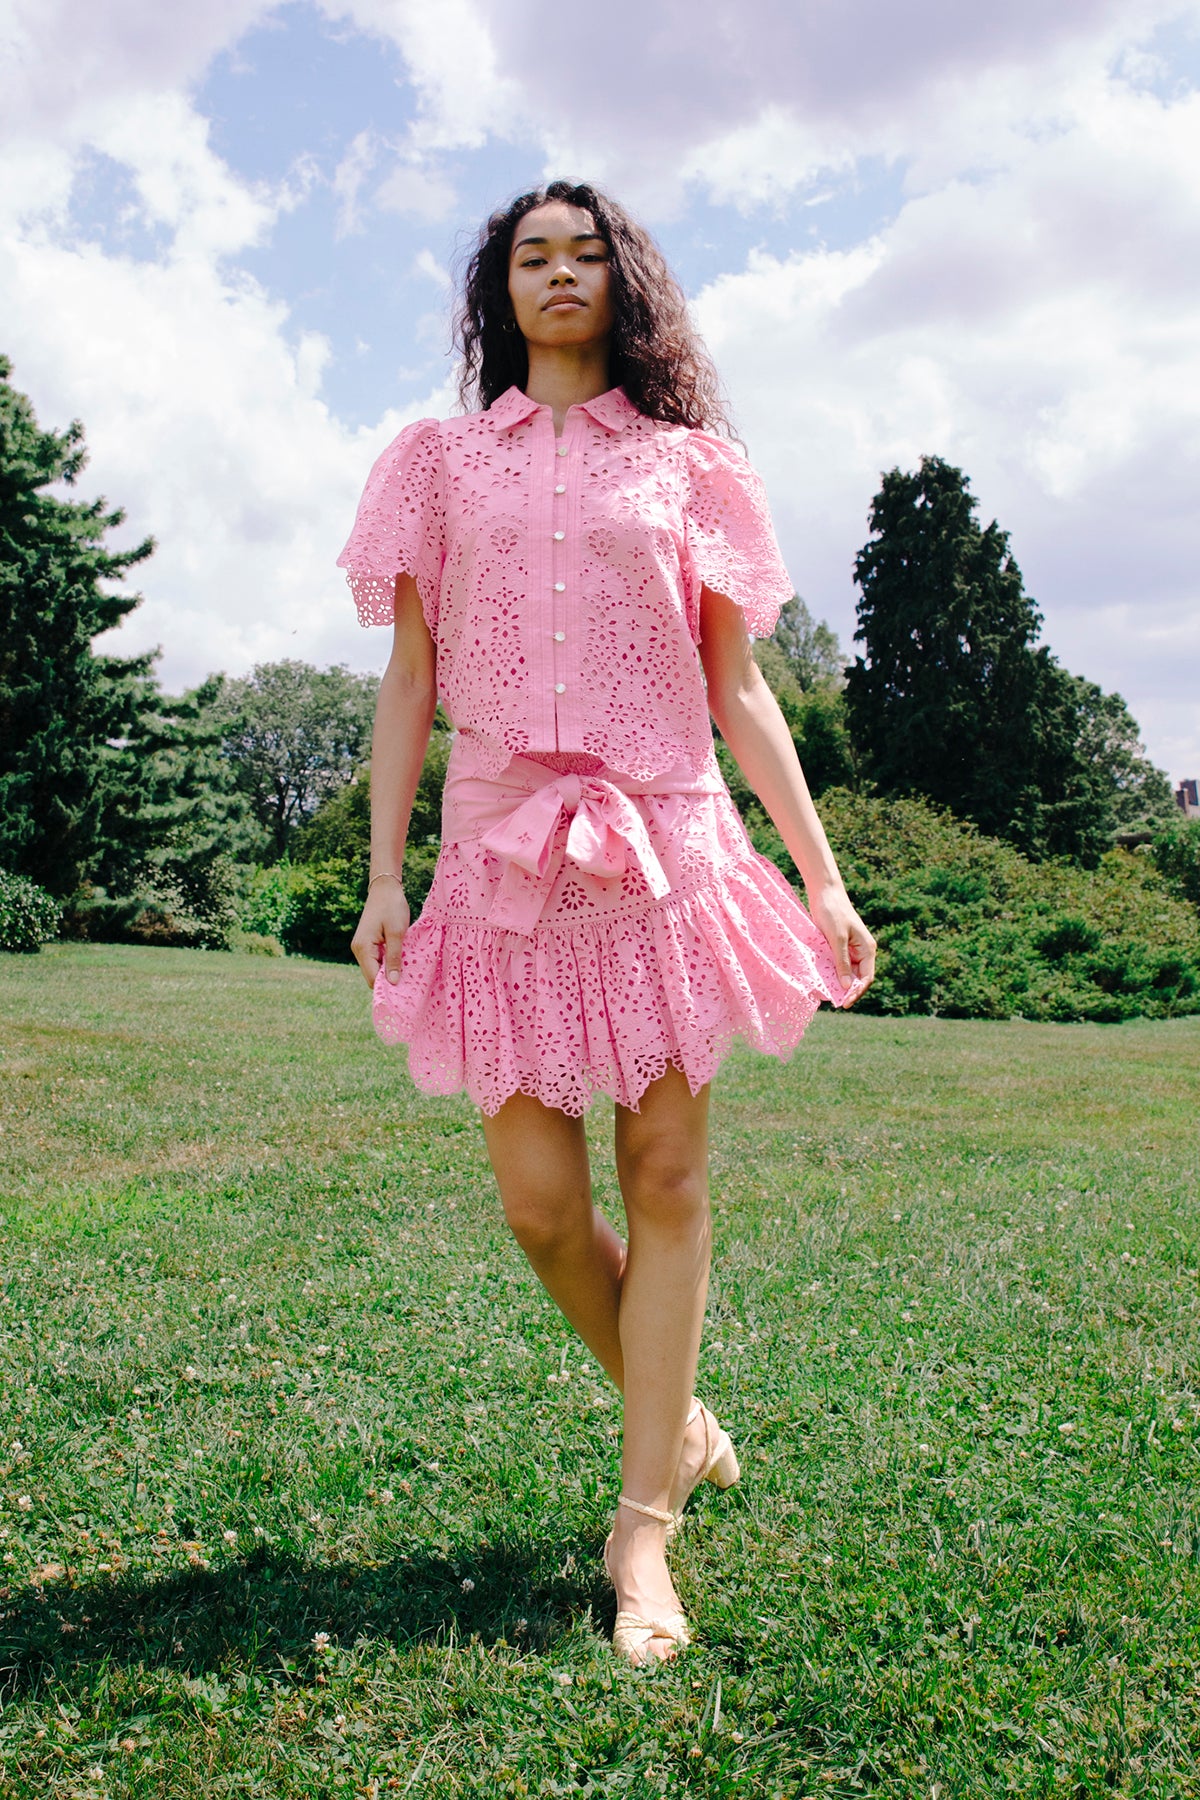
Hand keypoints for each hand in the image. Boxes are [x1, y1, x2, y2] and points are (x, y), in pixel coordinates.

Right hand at [351, 879, 410, 988]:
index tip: (404, 994)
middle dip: (388, 981)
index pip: (372, 978)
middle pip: (372, 975)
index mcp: (363, 948)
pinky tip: (402, 961)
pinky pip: (377, 960)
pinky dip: (388, 963)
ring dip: (389, 971)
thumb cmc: (392, 907)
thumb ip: (394, 958)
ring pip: (375, 968)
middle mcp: (358, 949)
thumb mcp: (397, 933)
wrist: (385, 888)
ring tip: (408, 972)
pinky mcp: (368, 943)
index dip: (386, 988)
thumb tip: (393, 982)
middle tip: (409, 984)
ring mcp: (362, 947)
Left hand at [806, 885, 875, 1006]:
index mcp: (867, 949)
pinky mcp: (839, 945)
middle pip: (858, 977)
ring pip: (848, 972)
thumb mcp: (837, 938)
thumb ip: (842, 962)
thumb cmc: (832, 912)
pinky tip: (823, 980)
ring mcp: (851, 948)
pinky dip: (833, 972)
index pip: (866, 977)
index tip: (845, 1003)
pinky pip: (839, 964)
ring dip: (840, 982)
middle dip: (848, 990)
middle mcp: (862, 951)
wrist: (824, 892)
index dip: (857, 992)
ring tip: (828, 994)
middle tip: (835, 1002)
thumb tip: (847, 987)